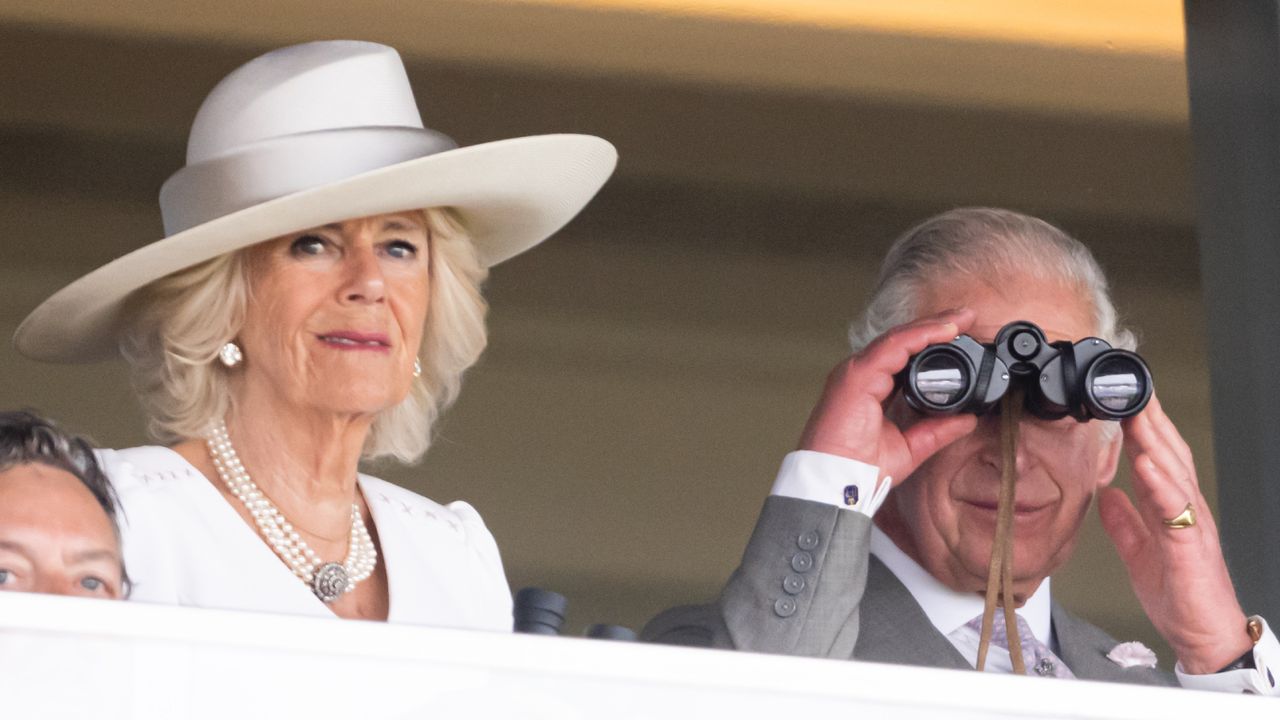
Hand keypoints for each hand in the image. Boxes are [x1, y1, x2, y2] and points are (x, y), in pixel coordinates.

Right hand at [798, 309, 977, 485]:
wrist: (835, 484)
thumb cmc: (858, 470)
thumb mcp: (909, 447)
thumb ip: (936, 431)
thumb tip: (966, 419)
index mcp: (870, 387)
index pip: (903, 355)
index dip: (931, 340)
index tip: (960, 333)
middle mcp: (861, 375)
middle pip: (901, 340)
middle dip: (935, 325)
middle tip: (966, 316)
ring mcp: (856, 373)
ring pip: (897, 338)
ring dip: (930, 325)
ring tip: (959, 318)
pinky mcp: (856, 377)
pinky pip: (892, 347)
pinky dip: (919, 336)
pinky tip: (942, 331)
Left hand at [1098, 395, 1250, 673]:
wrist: (1205, 637)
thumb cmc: (1181, 596)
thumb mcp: (1140, 554)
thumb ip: (1125, 523)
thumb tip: (1107, 494)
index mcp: (1174, 510)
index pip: (1160, 459)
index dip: (1143, 429)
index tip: (1122, 402)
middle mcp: (1187, 511)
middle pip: (1170, 456)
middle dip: (1151, 421)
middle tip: (1130, 391)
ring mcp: (1192, 526)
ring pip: (1175, 474)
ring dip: (1155, 442)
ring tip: (1136, 414)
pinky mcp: (1190, 547)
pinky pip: (1175, 511)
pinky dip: (1160, 485)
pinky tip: (1146, 466)